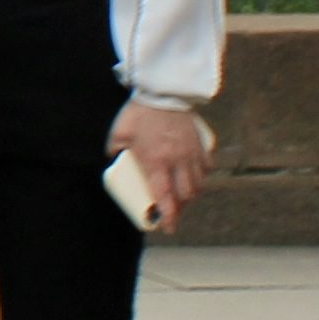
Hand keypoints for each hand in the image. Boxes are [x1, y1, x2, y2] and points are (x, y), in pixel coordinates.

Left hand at [110, 99, 213, 232]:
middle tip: (171, 214)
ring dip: (190, 195)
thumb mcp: (119, 133)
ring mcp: (192, 153)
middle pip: (185, 195)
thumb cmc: (139, 112)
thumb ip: (114, 150)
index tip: (167, 228)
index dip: (168, 216)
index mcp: (157, 161)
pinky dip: (201, 177)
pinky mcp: (201, 144)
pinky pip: (206, 167)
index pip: (164, 196)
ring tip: (181, 199)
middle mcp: (178, 161)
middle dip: (179, 209)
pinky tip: (193, 178)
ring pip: (197, 184)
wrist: (163, 91)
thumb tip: (112, 160)